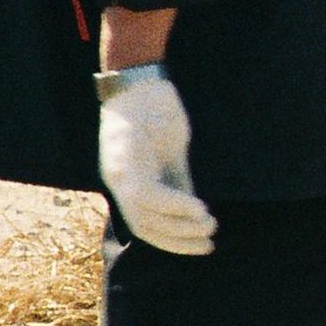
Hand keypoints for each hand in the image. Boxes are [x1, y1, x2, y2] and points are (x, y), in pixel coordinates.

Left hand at [98, 66, 216, 254]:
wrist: (139, 78)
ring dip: (180, 227)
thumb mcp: (170, 152)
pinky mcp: (127, 159)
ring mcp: (119, 171)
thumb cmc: (156, 112)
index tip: (202, 247)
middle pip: (143, 226)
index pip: (144, 225)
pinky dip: (175, 206)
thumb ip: (177, 181)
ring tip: (209, 226)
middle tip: (209, 243)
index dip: (172, 241)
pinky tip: (199, 209)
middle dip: (177, 241)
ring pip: (145, 216)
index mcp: (124, 182)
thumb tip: (192, 211)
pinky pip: (149, 194)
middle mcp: (116, 181)